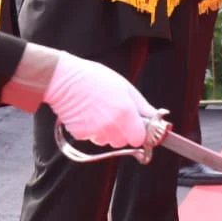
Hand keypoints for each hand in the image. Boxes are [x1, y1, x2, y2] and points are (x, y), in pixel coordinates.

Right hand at [42, 51, 156, 147]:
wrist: (64, 80)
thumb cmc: (94, 78)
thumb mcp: (125, 86)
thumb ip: (142, 106)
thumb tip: (157, 117)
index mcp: (125, 112)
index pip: (138, 138)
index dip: (138, 133)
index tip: (136, 128)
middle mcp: (111, 125)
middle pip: (123, 142)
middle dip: (122, 133)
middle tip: (116, 115)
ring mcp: (95, 132)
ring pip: (107, 141)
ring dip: (107, 132)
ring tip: (100, 112)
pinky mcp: (80, 135)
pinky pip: (92, 138)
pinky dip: (91, 131)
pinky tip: (88, 115)